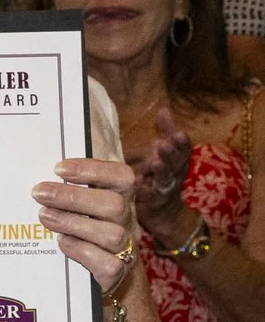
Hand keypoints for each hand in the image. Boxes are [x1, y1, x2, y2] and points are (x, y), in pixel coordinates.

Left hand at [33, 156, 136, 292]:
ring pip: (111, 234)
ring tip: (44, 216)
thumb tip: (37, 180)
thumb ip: (66, 191)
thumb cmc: (81, 231)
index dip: (93, 169)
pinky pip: (107, 263)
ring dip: (73, 223)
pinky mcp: (116, 272)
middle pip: (114, 205)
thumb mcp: (79, 207)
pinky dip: (81, 251)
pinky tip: (62, 242)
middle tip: (39, 193)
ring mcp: (125, 247)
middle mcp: (127, 221)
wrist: (98, 275)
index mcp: (121, 198)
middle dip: (73, 197)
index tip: (59, 169)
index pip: (122, 177)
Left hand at [132, 106, 195, 227]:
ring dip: (161, 170)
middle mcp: (175, 174)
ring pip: (165, 180)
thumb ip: (165, 132)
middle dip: (171, 153)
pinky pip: (148, 196)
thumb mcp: (166, 153)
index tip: (179, 133)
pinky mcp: (151, 203)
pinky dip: (144, 190)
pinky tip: (138, 183)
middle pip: (176, 163)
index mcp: (178, 161)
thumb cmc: (162, 175)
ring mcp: (164, 190)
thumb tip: (164, 109)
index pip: (184, 150)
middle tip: (164, 144)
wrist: (164, 213)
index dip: (182, 142)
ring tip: (154, 162)